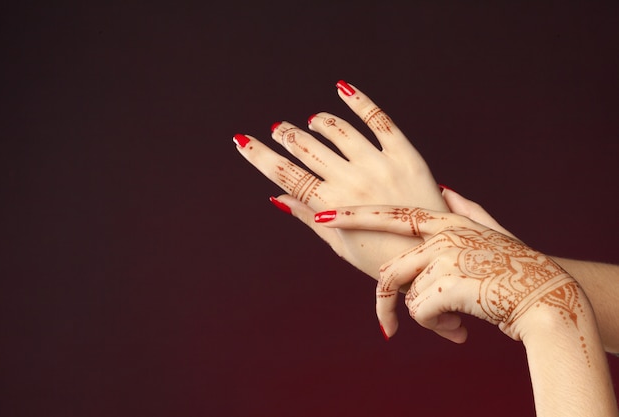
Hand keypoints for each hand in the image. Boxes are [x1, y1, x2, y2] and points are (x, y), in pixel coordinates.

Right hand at [234, 81, 447, 276]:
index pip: (284, 174)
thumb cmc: (383, 260)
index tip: (242, 140)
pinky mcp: (405, 154)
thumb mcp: (340, 246)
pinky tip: (342, 89)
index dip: (259, 156)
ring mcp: (379, 165)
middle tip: (280, 130)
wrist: (435, 257)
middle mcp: (352, 181)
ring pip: (337, 130)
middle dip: (285, 135)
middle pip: (305, 147)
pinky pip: (378, 120)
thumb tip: (276, 197)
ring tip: (312, 123)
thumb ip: (308, 217)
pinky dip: (358, 102)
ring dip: (317, 122)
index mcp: (331, 207)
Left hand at [314, 205, 583, 343]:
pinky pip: (420, 309)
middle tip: (375, 308)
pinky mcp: (447, 281)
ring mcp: (444, 255)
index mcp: (446, 221)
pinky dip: (436, 324)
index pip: (390, 215)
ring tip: (453, 319)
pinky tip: (459, 325)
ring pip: (407, 292)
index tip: (322, 214)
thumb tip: (443, 188)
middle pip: (390, 269)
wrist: (546, 296)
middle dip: (382, 295)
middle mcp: (441, 234)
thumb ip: (462, 207)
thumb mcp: (488, 230)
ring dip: (426, 314)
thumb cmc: (516, 265)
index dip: (354, 216)